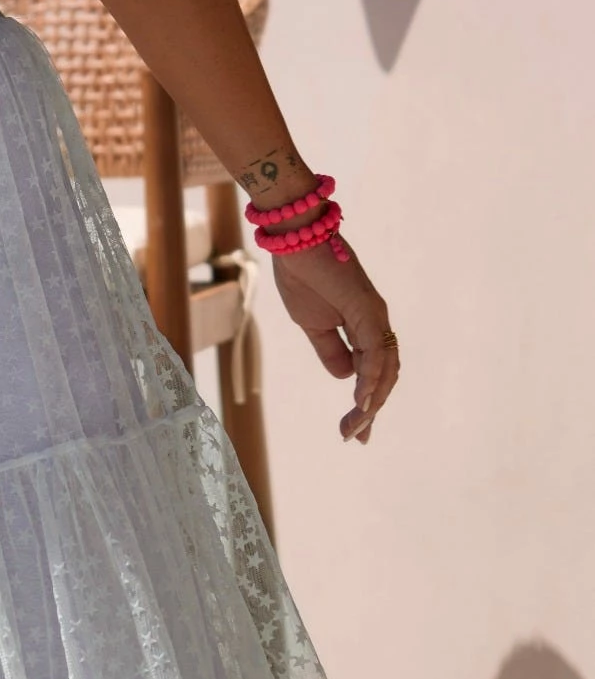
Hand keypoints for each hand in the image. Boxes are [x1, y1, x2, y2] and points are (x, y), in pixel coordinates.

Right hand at [271, 244, 399, 444]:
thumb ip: (330, 351)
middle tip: (356, 438)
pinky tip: (362, 401)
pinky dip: (371, 378)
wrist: (294, 239)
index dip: (366, 401)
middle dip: (371, 409)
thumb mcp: (312, 324)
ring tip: (357, 426)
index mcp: (364, 326)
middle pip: (385, 375)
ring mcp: (375, 316)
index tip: (353, 431)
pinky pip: (375, 352)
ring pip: (384, 368)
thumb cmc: (301, 274)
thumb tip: (345, 380)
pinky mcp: (368, 309)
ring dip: (372, 401)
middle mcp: (376, 323)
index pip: (374, 372)